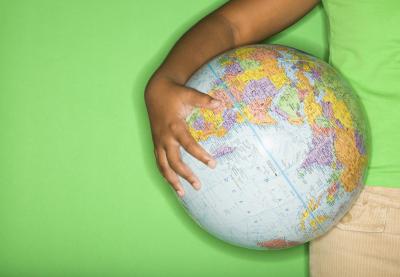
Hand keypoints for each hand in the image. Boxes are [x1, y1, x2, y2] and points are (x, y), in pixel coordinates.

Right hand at [144, 75, 220, 197]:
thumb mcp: (188, 94)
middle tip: (198, 186)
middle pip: (174, 162)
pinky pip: (159, 163)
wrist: (154, 92)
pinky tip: (172, 184)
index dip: (200, 156)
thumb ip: (203, 100)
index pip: (189, 145)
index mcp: (174, 127)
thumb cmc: (174, 94)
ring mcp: (158, 142)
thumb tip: (220, 103)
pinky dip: (165, 174)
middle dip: (186, 175)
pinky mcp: (155, 144)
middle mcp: (165, 138)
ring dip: (172, 180)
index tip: (213, 165)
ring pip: (163, 166)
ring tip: (183, 193)